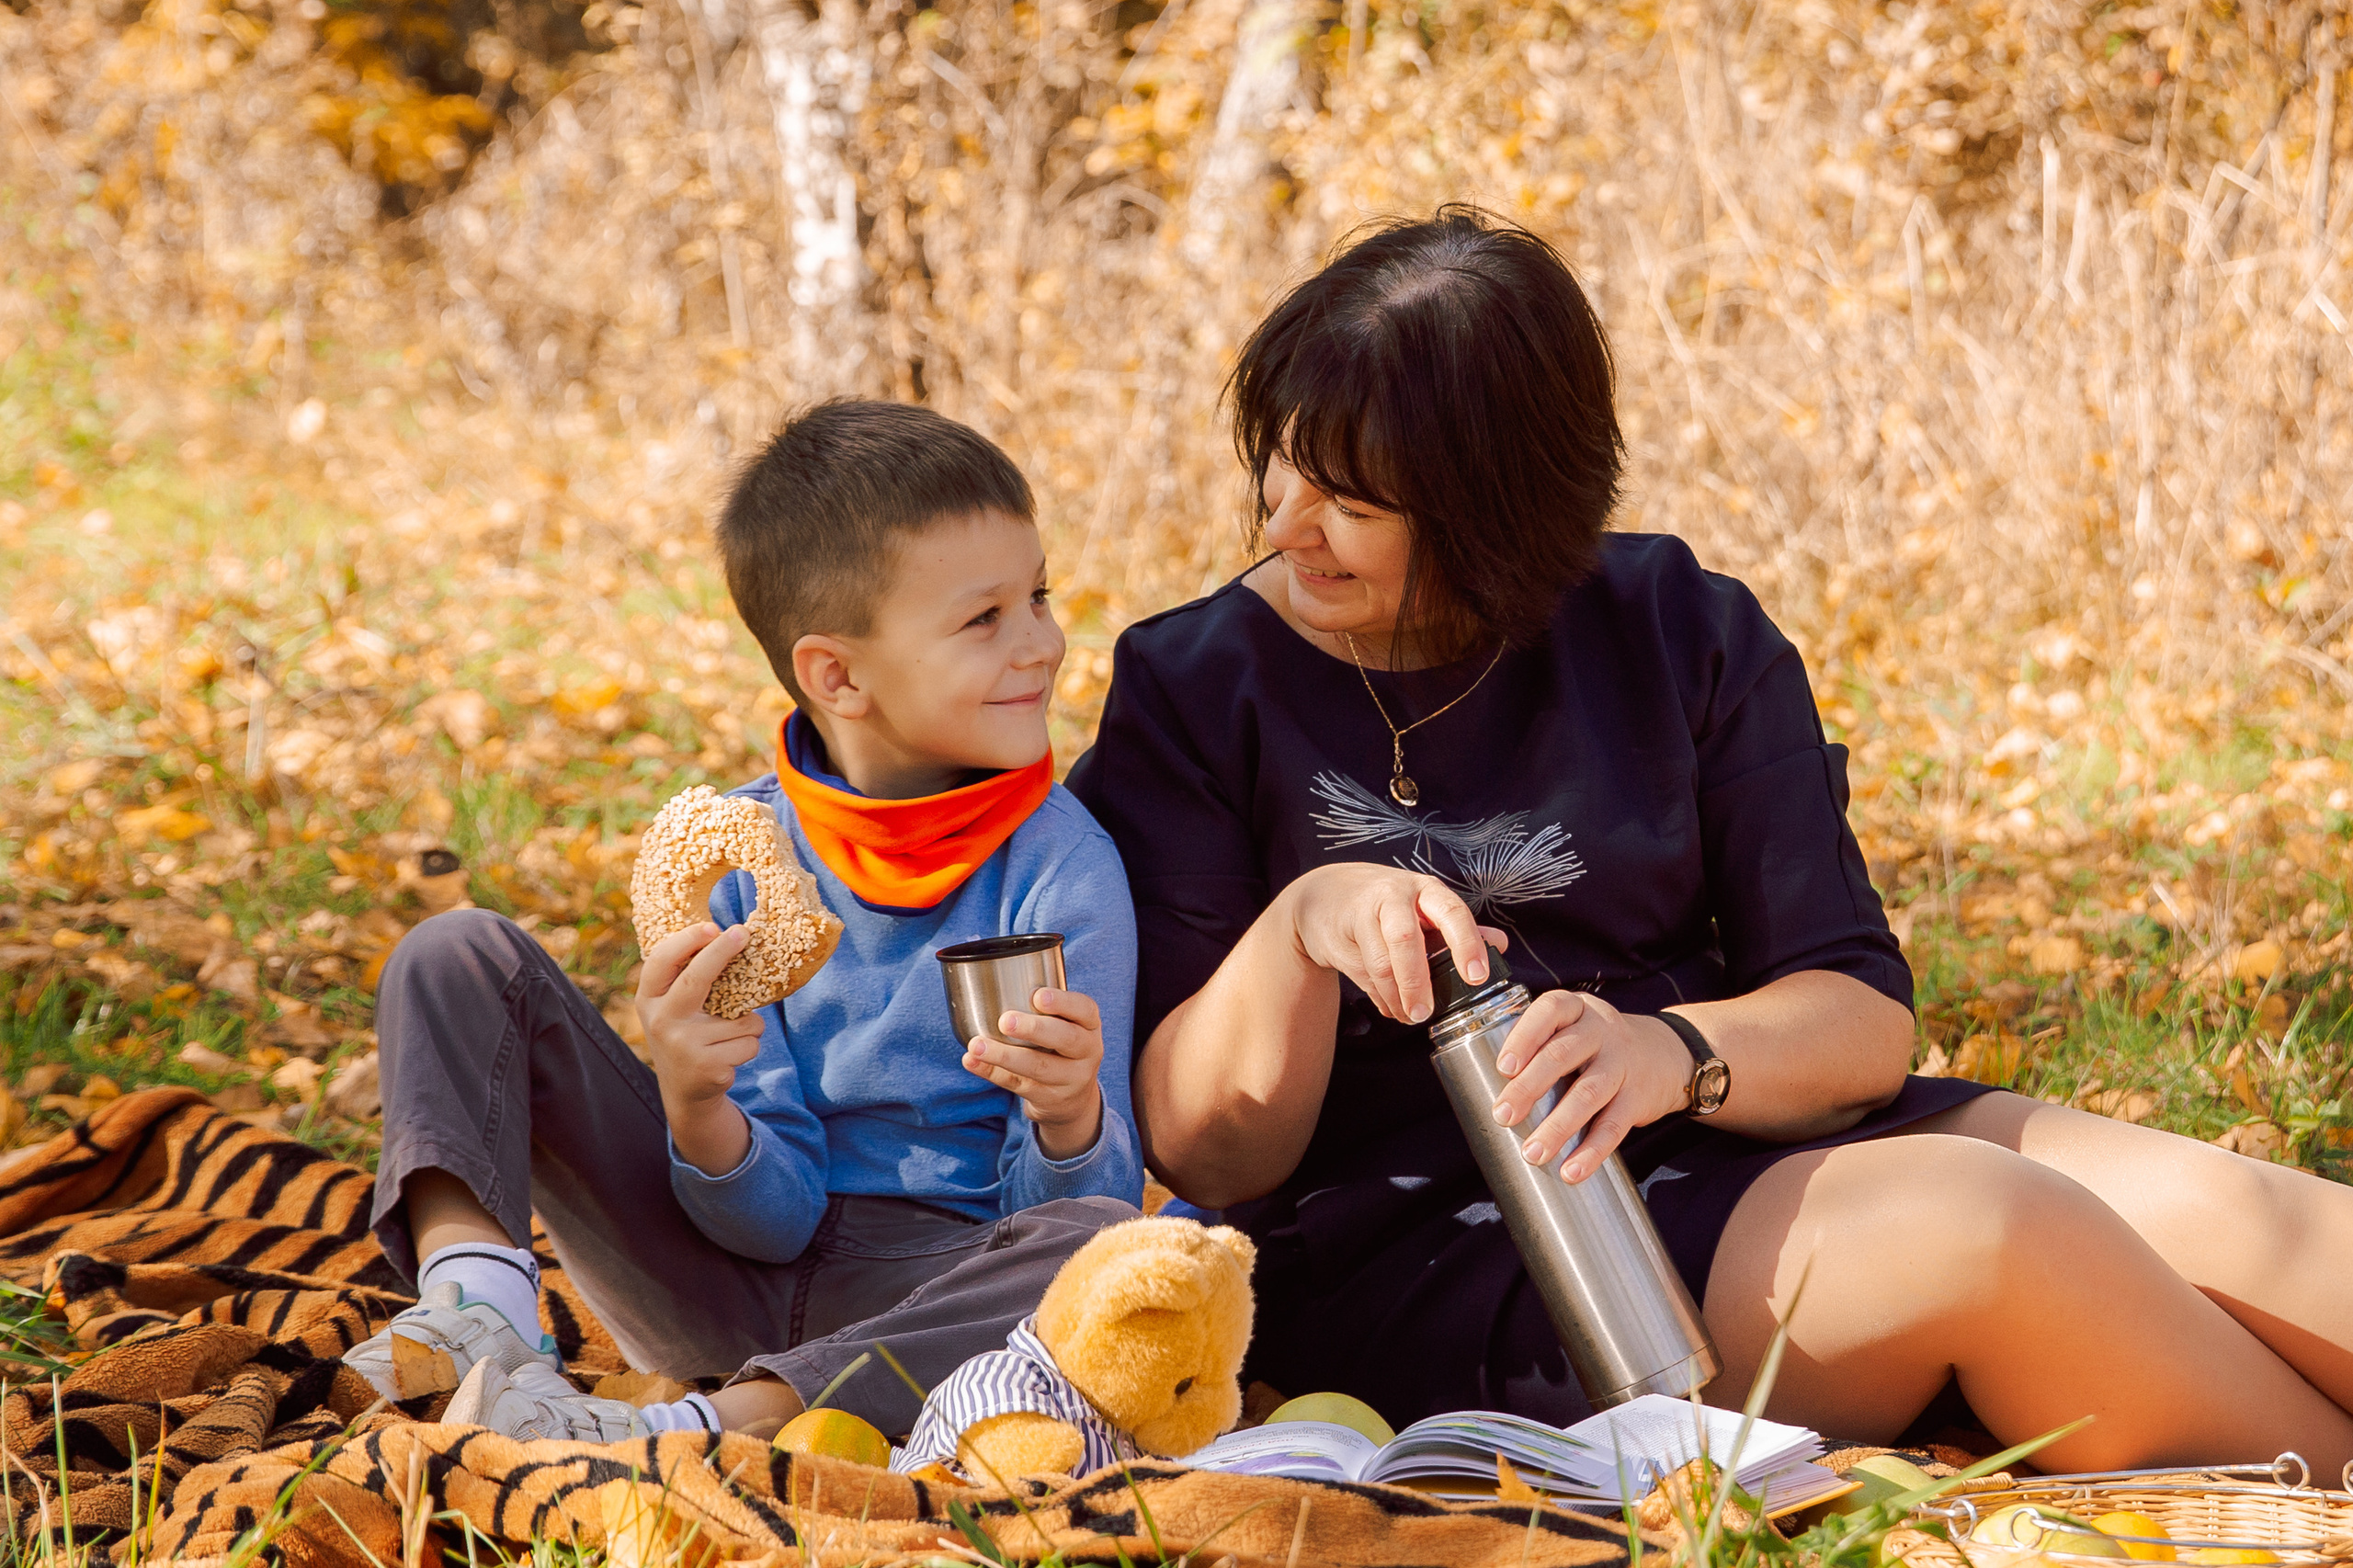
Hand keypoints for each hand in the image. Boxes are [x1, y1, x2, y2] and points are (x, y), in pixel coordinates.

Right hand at [635, 922, 762, 1173]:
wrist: (685, 1091)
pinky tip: (729, 1056)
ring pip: (741, 1017)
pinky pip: (750, 1042)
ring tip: (728, 1036)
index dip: (687, 940)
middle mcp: (662, 1022)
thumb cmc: (685, 1033)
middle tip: (743, 933)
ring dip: (749, 1023)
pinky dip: (749, 1045)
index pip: (662, 961)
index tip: (712, 926)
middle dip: (722, 951)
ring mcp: (685, 1046)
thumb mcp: (672, 1006)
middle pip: (696, 979)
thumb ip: (685, 978)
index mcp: (649, 1000)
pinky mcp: (710, 1067)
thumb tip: (725, 936)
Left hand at [963, 987, 1105, 1160]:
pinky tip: (971, 1061)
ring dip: (1004, 1055)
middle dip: (1035, 1029)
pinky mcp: (1048, 1098)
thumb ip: (1043, 1008)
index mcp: (1089, 1026)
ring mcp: (1069, 1079)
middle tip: (1005, 1020)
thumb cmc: (1060, 1046)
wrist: (1073, 1098)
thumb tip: (992, 980)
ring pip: (1038, 1067)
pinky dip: (990, 1072)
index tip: (1038, 995)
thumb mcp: (1066, 1025)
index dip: (1063, 1002)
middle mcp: (1087, 1052)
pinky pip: (1017, 1085)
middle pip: (1066, 1039)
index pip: (1085, 1010)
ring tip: (976, 1045)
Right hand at [1280, 862, 1505, 1024]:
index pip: (1451, 912)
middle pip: (1405, 938)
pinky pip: (1363, 976)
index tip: (1476, 977)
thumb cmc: (1387, 905)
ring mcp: (1362, 915)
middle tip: (1425, 1013)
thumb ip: (1460, 928)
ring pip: (1380, 964)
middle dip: (1417, 981)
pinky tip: (1391, 1006)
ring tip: (1409, 1015)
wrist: (1324, 897)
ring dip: (1396, 997)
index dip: (1466, 944)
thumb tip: (1500, 944)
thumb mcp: (1424, 908)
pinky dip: (1380, 998)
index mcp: (1424, 890)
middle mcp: (1392, 896)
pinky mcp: (1339, 938)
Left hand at [1486, 992, 1695, 1182]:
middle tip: (1503, 1116)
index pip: (1549, 1011)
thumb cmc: (1599, 1046)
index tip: (1504, 1067)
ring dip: (1558, 1126)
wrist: (1668, 1055)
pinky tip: (1571, 1171)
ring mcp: (1622, 1062)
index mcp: (1577, 1009)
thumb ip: (1541, 1047)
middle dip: (1529, 1087)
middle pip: (1562, 1054)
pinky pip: (1614, 1125)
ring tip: (1533, 1153)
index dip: (1524, 1037)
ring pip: (1588, 1093)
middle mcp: (1601, 1030)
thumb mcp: (1575, 1028)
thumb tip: (1492, 1093)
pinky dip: (1591, 1151)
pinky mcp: (1638, 1096)